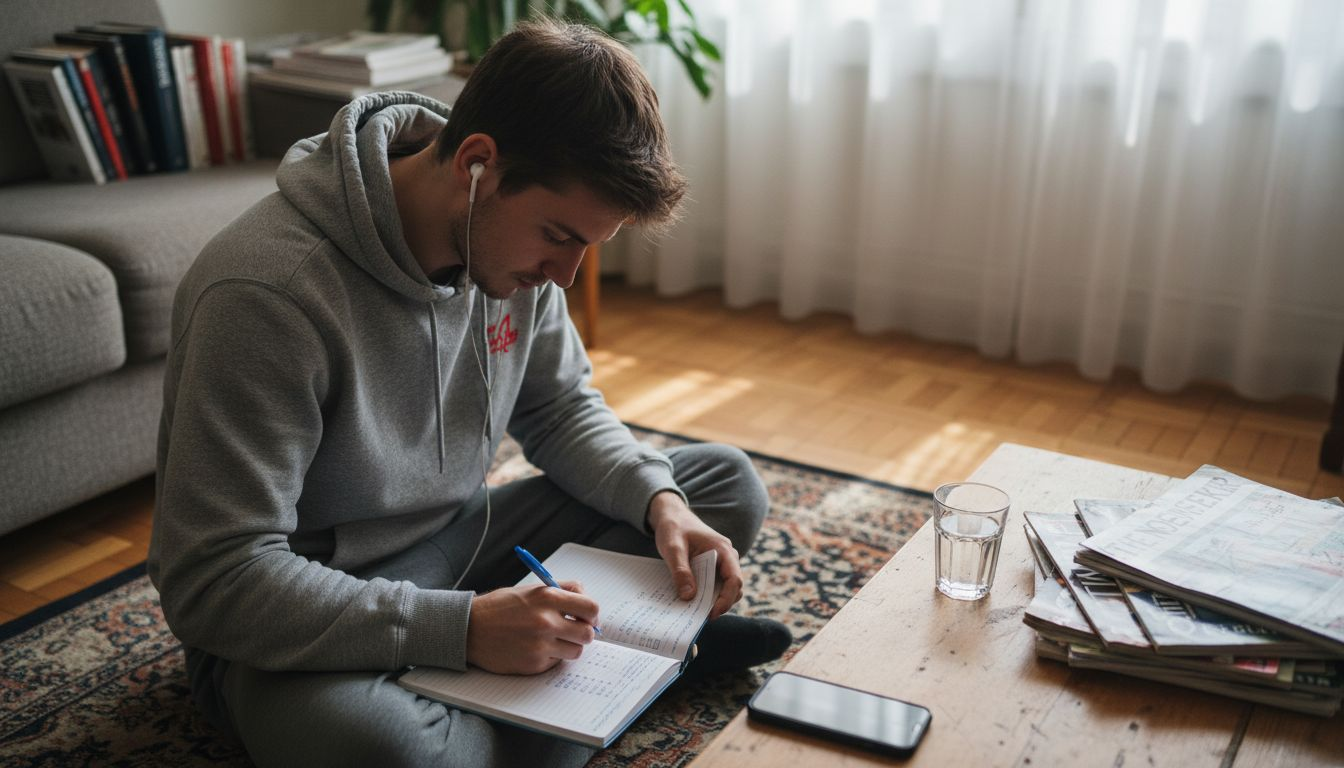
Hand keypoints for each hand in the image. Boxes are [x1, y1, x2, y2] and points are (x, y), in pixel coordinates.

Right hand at [465, 581, 599, 674]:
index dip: (593, 615)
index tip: (588, 618)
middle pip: (588, 634)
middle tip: (574, 632)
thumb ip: (561, 592)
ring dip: (569, 647)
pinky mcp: (533, 664)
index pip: (591, 608)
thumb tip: (587, 603)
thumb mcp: (531, 589)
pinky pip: (556, 663)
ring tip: (553, 640)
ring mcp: (540, 645)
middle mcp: (546, 621)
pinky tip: (534, 648)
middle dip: (584, 633)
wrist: (469, 628)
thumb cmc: (500, 607)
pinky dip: (551, 657)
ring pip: (576, 651)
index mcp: (548, 597)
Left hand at [646, 491, 742, 619]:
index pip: (734, 580)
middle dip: (721, 604)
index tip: (711, 614)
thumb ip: (680, 571)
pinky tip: (693, 601)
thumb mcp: (673, 548)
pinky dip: (708, 595)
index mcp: (723, 550)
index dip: (726, 600)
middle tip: (701, 617)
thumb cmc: (674, 528)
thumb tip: (689, 597)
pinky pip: (717, 585)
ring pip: (727, 588)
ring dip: (715, 601)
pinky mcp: (715, 568)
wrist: (672, 516)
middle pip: (734, 588)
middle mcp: (728, 557)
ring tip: (696, 611)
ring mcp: (723, 563)